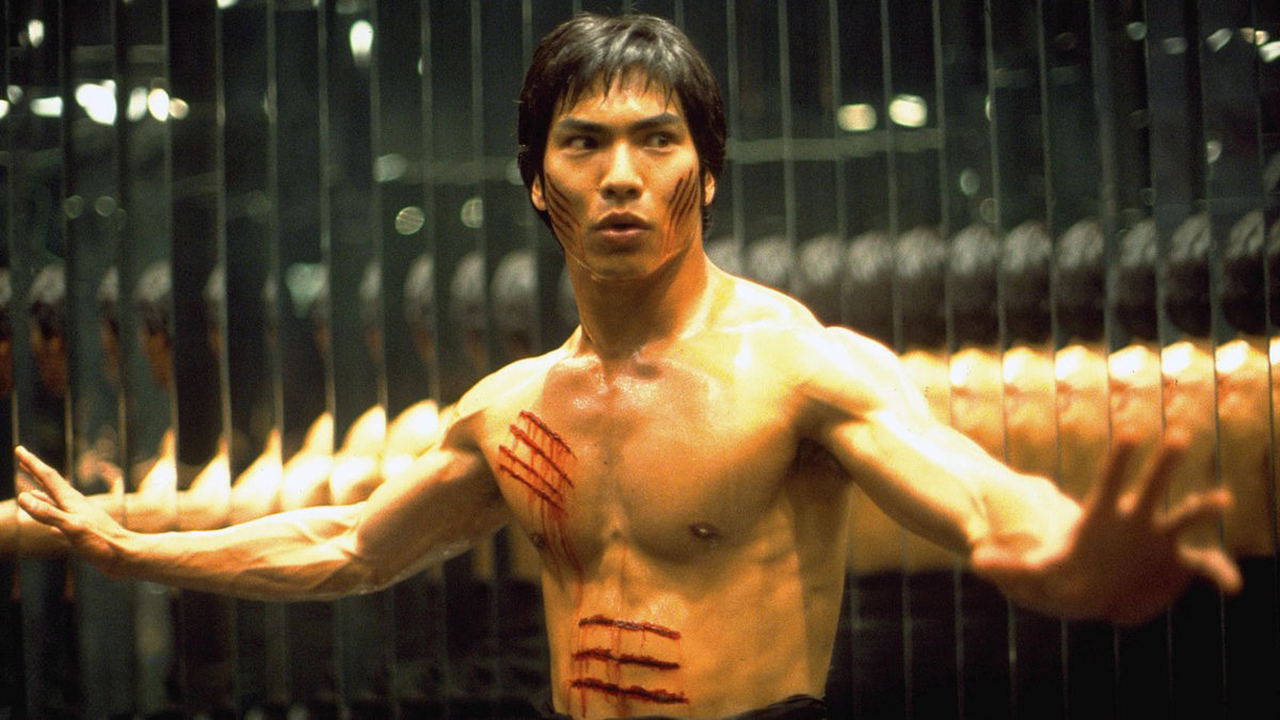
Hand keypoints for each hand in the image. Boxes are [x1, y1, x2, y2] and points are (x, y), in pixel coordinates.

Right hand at [15, 445, 133, 574]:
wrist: (128, 558)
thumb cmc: (102, 543)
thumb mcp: (72, 528)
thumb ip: (49, 514)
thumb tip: (24, 497)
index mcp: (72, 501)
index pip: (48, 477)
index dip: (32, 463)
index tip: (19, 449)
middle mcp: (76, 506)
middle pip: (51, 485)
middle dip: (35, 472)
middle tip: (22, 459)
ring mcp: (80, 519)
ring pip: (56, 503)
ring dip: (42, 495)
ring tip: (31, 491)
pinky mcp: (83, 534)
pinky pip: (62, 521)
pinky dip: (53, 518)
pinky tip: (50, 527)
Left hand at [971, 431, 1240, 624]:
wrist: (1091, 590)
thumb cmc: (1061, 574)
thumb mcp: (1032, 575)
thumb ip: (1008, 566)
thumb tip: (974, 559)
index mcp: (1101, 515)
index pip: (1109, 481)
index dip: (1119, 460)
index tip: (1131, 434)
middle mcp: (1135, 520)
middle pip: (1151, 484)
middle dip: (1163, 463)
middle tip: (1178, 434)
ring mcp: (1158, 539)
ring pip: (1185, 517)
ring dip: (1203, 506)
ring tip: (1221, 498)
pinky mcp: (1175, 563)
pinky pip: (1203, 565)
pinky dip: (1218, 573)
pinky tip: (1231, 587)